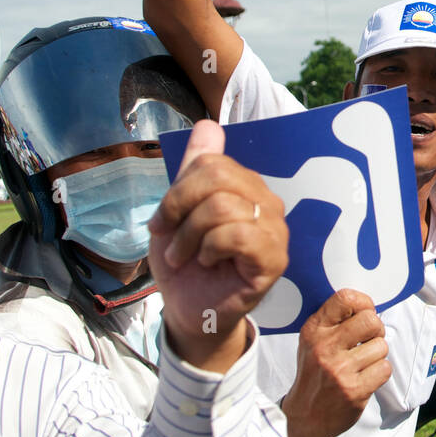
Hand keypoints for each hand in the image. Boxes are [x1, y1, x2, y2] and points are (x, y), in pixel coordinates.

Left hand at [149, 120, 288, 371]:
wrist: (190, 310)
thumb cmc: (187, 264)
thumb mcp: (179, 212)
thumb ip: (195, 168)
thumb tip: (208, 125)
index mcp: (246, 187)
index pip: (212, 162)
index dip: (178, 190)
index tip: (160, 222)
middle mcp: (267, 202)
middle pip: (218, 177)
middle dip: (180, 208)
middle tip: (168, 238)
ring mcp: (275, 230)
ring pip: (224, 206)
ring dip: (190, 236)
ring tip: (183, 257)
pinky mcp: (275, 258)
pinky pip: (238, 234)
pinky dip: (211, 248)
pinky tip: (208, 262)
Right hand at [282, 290, 390, 436]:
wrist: (304, 417)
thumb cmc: (314, 374)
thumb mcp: (313, 341)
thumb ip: (334, 321)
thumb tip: (368, 306)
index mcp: (314, 330)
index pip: (346, 298)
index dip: (364, 302)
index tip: (365, 312)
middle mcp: (325, 347)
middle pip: (371, 320)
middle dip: (376, 329)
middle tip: (369, 340)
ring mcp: (340, 370)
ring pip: (381, 346)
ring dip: (377, 354)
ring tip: (362, 363)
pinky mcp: (355, 390)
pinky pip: (385, 368)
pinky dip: (379, 372)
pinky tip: (365, 377)